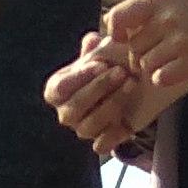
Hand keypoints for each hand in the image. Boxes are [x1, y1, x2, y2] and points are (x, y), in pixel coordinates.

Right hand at [43, 43, 153, 158]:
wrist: (129, 84)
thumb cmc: (108, 64)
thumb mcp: (102, 50)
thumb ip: (96, 47)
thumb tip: (93, 40)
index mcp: (57, 90)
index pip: (60, 88)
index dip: (80, 77)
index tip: (102, 64)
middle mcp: (66, 113)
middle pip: (73, 109)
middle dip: (98, 89)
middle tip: (121, 72)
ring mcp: (83, 129)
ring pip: (88, 127)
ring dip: (111, 105)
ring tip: (131, 84)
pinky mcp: (101, 142)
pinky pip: (101, 146)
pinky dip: (112, 136)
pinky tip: (126, 122)